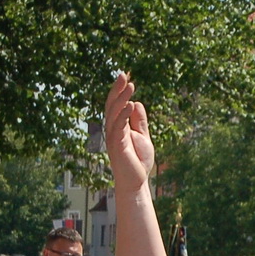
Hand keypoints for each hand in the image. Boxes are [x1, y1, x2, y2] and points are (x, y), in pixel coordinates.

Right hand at [104, 72, 155, 191]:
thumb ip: (139, 121)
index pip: (116, 105)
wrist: (136, 180)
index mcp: (118, 126)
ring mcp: (112, 136)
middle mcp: (112, 129)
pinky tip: (131, 104)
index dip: (119, 91)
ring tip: (130, 86)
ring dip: (122, 98)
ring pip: (113, 113)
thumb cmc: (138, 160)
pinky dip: (123, 115)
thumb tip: (137, 102)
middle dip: (117, 90)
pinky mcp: (116, 145)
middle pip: (112, 105)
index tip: (126, 76)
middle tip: (123, 74)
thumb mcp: (143, 136)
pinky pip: (118, 126)